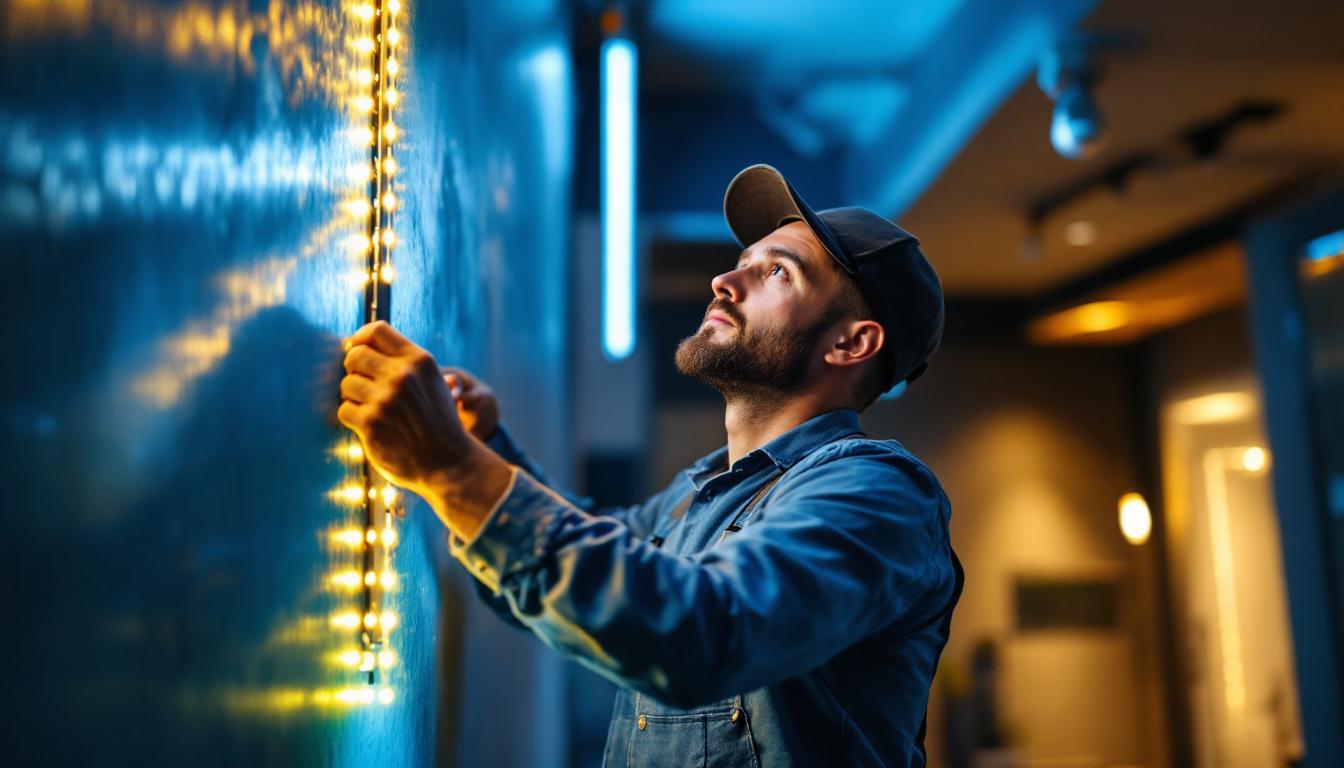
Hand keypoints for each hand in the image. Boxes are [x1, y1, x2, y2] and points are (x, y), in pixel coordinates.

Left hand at [338, 321, 512, 537]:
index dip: (360, 338)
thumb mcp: (433, 382)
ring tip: (374, 410)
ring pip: (346, 384)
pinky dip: (354, 419)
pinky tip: (372, 427)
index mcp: (419, 360)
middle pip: (355, 355)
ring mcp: (385, 399)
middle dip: (355, 370)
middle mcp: (402, 375)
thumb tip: (360, 344)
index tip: (358, 349)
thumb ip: (404, 363)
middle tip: (366, 386)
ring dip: (354, 398)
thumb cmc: (438, 423)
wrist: (449, 462)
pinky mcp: (371, 423)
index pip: (377, 330)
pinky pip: (344, 411)